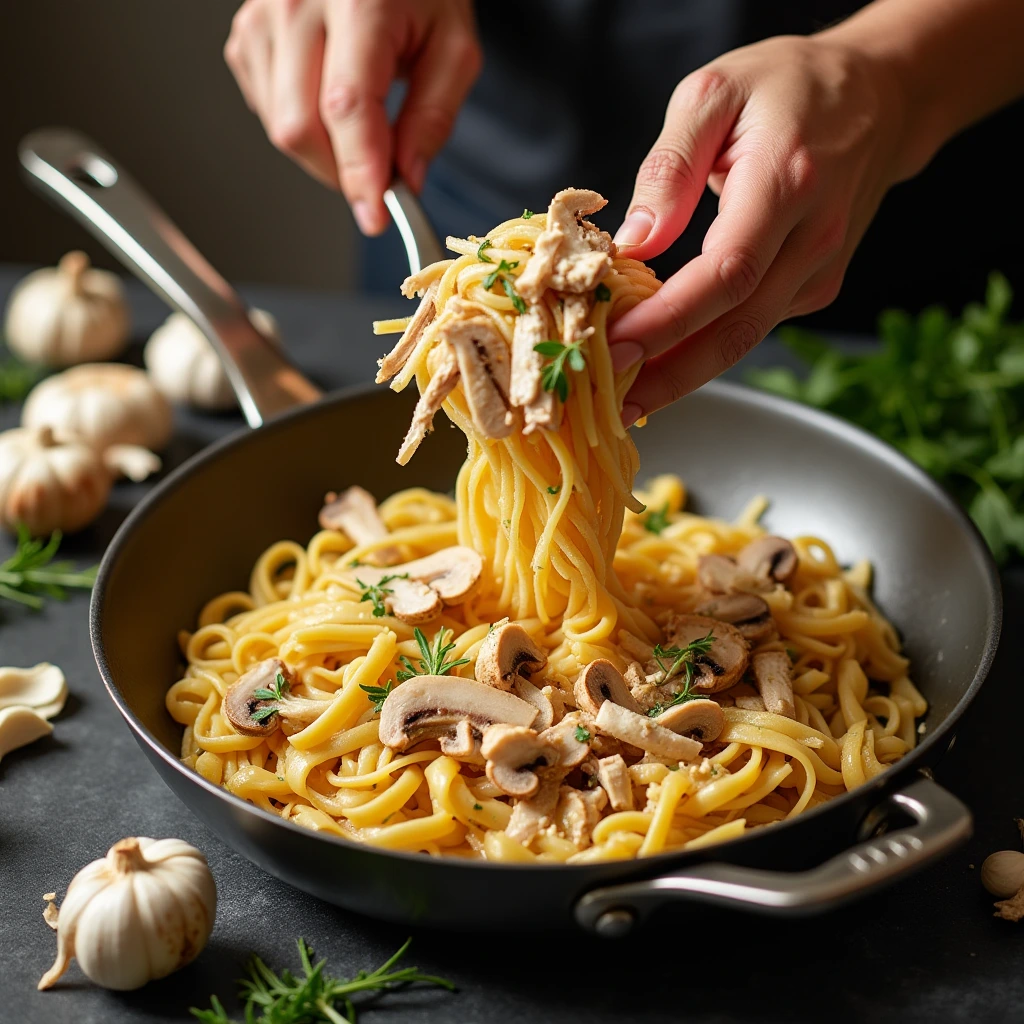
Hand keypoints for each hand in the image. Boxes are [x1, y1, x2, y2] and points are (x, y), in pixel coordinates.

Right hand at [224, 0, 481, 234]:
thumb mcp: (453, 46)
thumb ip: (434, 116)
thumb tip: (407, 178)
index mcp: (358, 2)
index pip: (347, 106)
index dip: (360, 172)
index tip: (375, 216)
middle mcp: (297, 4)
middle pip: (301, 128)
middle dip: (342, 172)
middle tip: (380, 175)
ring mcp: (262, 19)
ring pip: (281, 128)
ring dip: (325, 154)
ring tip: (362, 127)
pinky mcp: (246, 37)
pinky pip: (268, 111)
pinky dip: (303, 128)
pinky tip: (328, 101)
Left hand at [607, 33, 925, 424]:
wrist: (877, 97)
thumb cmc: (789, 87)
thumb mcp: (713, 94)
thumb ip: (669, 168)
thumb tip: (634, 241)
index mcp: (787, 181)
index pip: (725, 272)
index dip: (669, 320)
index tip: (616, 347)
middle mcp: (814, 236)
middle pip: (739, 326)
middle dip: (672, 373)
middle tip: (614, 401)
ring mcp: (821, 269)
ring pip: (746, 337)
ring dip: (685, 373)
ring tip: (626, 394)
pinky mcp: (817, 286)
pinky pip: (755, 325)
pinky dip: (706, 346)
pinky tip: (664, 355)